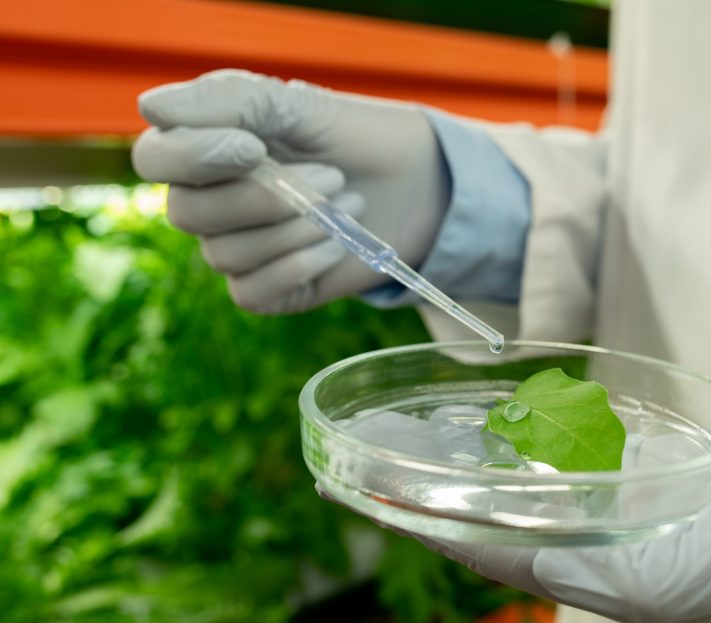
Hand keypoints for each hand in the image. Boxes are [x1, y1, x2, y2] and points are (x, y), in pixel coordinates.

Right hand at [131, 69, 449, 312]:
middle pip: (188, 212)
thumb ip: (233, 101)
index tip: (255, 147)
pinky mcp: (264, 288)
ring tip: (349, 204)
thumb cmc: (355, 139)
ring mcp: (233, 248)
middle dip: (266, 196)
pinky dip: (300, 266)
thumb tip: (152, 109)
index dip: (195, 156)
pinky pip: (252, 291)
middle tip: (333, 176)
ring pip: (225, 253)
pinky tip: (336, 245)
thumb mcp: (302, 107)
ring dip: (297, 228)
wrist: (416, 187)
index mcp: (204, 147)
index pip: (154, 159)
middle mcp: (208, 200)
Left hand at [413, 406, 710, 622]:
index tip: (383, 504)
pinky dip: (535, 463)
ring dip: (484, 488)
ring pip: (539, 509)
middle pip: (514, 537)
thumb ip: (630, 577)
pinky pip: (576, 478)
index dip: (446, 533)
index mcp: (626, 587)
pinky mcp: (650, 487)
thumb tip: (552, 569)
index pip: (512, 559)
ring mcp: (634, 523)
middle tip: (385, 477)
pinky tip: (507, 442)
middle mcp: (619, 560)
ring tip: (429, 460)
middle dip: (449, 511)